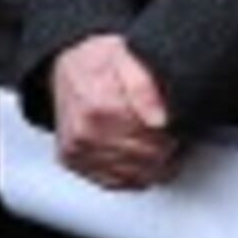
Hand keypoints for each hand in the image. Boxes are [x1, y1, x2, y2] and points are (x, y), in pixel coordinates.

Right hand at [48, 33, 177, 188]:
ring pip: (134, 176)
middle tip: (168, 135)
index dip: (174, 135)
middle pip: (147, 160)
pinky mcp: (72, 160)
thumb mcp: (125, 55)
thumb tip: (160, 119)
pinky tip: (135, 155)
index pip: (155, 140)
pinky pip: (114, 182)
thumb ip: (144, 85)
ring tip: (154, 144)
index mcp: (101, 108)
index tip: (174, 125)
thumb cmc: (96, 61)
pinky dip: (131, 174)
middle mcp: (85, 132)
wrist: (63, 67)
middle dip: (165, 150)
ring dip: (152, 165)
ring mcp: (77, 149)